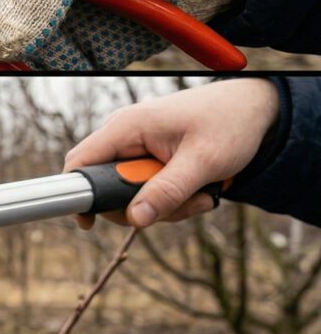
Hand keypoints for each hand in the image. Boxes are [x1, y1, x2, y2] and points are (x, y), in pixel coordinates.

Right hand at [63, 79, 277, 228]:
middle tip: (183, 205)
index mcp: (127, 127)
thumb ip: (167, 192)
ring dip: (168, 204)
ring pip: (133, 192)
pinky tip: (199, 190)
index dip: (80, 195)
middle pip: (110, 186)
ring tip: (202, 195)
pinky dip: (173, 197)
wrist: (255, 109)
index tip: (88, 223)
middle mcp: (125, 135)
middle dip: (145, 205)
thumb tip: (135, 219)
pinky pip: (149, 187)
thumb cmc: (230, 124)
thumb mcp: (203, 163)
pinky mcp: (151, 155)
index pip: (81, 162)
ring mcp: (137, 145)